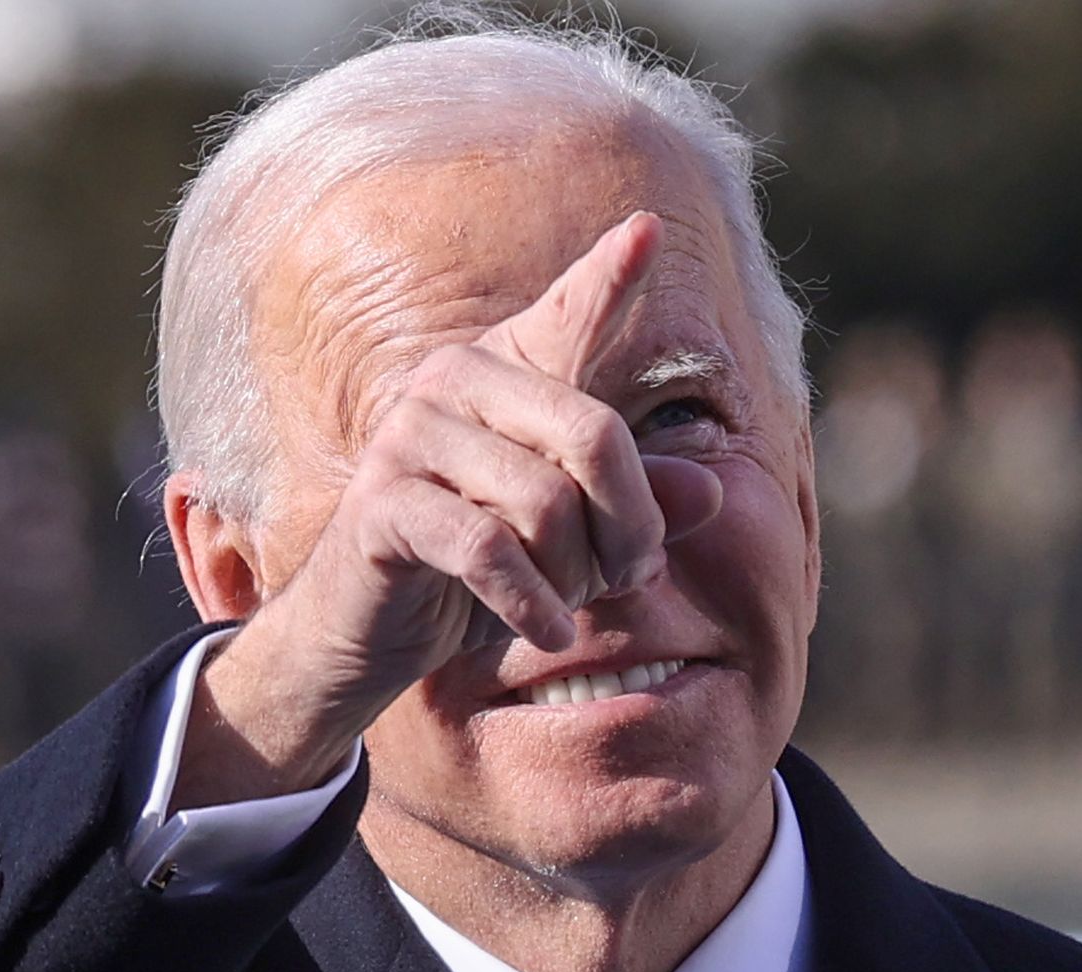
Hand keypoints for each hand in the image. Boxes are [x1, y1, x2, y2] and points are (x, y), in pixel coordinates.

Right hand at [173, 212, 723, 807]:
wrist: (368, 635)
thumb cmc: (475, 577)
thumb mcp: (574, 542)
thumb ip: (639, 508)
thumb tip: (712, 491)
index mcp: (506, 373)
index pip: (569, 316)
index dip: (609, 277)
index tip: (649, 226)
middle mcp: (455, 381)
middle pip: (596, 435)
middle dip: (630, 526)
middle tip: (627, 578)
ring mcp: (411, 435)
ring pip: (547, 502)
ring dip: (577, 576)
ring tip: (570, 605)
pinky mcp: (382, 504)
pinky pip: (489, 550)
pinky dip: (532, 602)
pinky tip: (547, 629)